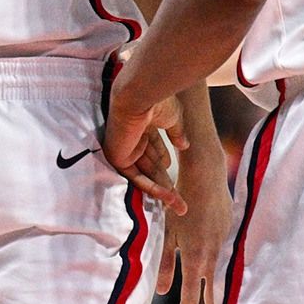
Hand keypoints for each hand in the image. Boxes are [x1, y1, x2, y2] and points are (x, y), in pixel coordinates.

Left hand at [103, 84, 188, 214]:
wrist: (139, 95)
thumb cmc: (156, 100)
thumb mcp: (173, 117)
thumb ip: (177, 132)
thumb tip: (184, 146)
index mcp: (141, 124)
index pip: (154, 150)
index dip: (164, 164)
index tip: (175, 179)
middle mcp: (132, 137)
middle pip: (150, 166)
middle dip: (166, 184)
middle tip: (180, 204)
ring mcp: (124, 148)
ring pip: (145, 175)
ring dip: (163, 192)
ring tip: (180, 207)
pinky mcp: (118, 157)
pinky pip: (136, 178)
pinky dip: (153, 188)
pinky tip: (169, 197)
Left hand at [157, 144, 230, 303]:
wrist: (205, 174)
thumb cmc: (178, 202)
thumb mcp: (166, 232)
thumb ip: (165, 264)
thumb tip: (161, 293)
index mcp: (195, 259)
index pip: (191, 301)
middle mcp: (213, 258)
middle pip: (212, 302)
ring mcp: (224, 248)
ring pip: (220, 286)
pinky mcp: (230, 238)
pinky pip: (224, 267)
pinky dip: (217, 283)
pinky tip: (212, 289)